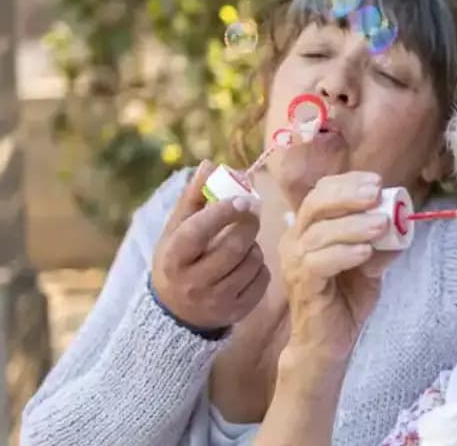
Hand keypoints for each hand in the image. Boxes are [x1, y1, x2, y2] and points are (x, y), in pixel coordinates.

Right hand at [151, 160, 270, 330]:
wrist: (175, 312)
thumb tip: (210, 164)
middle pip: (234, 246)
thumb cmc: (179, 259)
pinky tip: (247, 264)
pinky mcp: (236, 312)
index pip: (199, 230)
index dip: (224, 212)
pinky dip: (260, 266)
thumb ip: (195, 197)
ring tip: (243, 242)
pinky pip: (262, 280)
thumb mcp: (177, 229)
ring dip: (254, 245)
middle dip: (248, 224)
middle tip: (251, 212)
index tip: (244, 198)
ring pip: (252, 262)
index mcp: (173, 257)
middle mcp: (192, 283)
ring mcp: (215, 301)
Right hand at [279, 171, 396, 363]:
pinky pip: (318, 262)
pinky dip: (343, 253)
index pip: (322, 192)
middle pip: (315, 204)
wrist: (327, 342)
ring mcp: (295, 262)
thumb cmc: (345, 299)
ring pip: (319, 233)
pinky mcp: (302, 284)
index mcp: (309, 228)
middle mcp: (296, 239)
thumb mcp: (370, 265)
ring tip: (381, 225)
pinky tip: (365, 252)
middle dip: (347, 195)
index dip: (348, 183)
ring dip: (353, 225)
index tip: (376, 182)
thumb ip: (382, 244)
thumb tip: (402, 224)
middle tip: (376, 194)